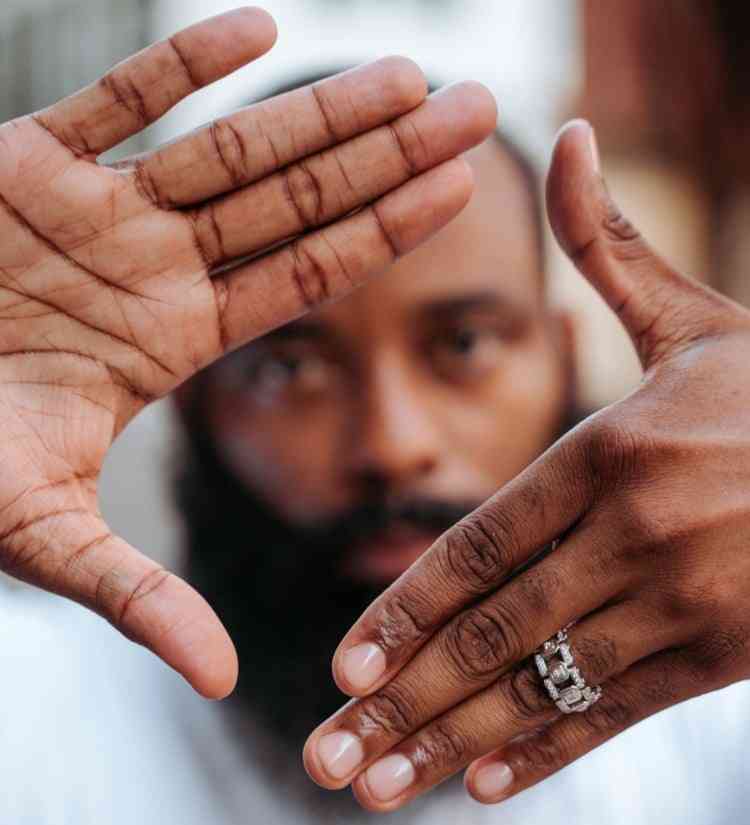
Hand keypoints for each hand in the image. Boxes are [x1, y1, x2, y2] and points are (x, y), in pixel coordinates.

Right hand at [0, 7, 495, 697]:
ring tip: (411, 75)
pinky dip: (181, 65)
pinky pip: (116, 99)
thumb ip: (134, 592)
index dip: (386, 236)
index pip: (307, 276)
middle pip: (298, 201)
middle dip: (388, 157)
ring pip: (231, 147)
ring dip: (320, 109)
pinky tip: (261, 27)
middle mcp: (155, 268)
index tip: (461, 194)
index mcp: (173, 340)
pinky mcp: (25, 162)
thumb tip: (221, 679)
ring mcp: (98, 211)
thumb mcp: (41, 531)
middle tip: (480, 112)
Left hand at [303, 120, 749, 809]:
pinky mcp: (728, 654)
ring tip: (375, 789)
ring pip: (541, 685)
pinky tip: (481, 787)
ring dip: (451, 744)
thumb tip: (567, 136)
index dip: (401, 609)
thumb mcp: (693, 312)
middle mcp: (637, 530)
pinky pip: (616, 714)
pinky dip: (546, 754)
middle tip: (325, 754)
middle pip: (492, 630)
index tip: (340, 665)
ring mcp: (685, 600)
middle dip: (401, 699)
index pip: (476, 544)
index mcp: (608, 447)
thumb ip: (609, 244)